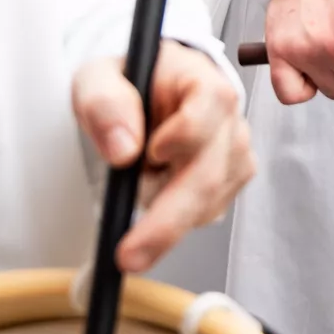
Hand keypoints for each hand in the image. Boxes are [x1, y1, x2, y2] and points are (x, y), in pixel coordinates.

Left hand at [72, 43, 254, 272]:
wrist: (149, 91)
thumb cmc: (128, 82)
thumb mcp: (98, 79)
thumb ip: (105, 104)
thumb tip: (124, 150)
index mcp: (202, 81)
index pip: (206, 109)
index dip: (182, 136)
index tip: (149, 153)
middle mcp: (228, 118)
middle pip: (210, 173)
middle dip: (168, 220)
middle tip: (130, 254)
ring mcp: (235, 151)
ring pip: (210, 201)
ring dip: (167, 214)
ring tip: (135, 189)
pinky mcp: (232, 178)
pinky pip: (209, 211)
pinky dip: (178, 217)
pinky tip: (157, 196)